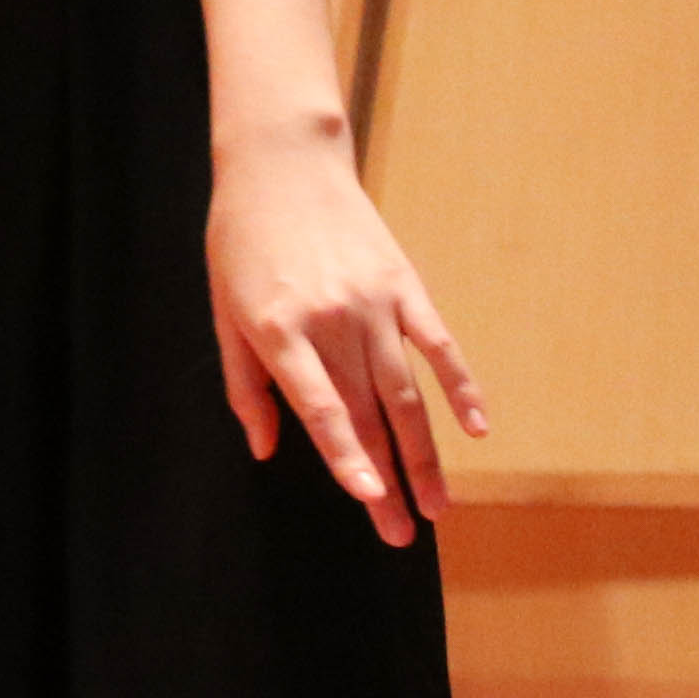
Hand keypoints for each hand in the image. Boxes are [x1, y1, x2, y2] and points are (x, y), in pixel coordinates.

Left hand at [206, 126, 489, 541]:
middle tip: (402, 533)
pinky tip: (476, 428)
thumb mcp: (223, 308)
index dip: (345, 455)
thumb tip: (265, 447)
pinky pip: (439, 346)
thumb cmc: (240, 241)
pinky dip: (461, 387)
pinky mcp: (404, 286)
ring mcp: (374, 303)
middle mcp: (332, 321)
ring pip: (407, 393)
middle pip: (368, 414)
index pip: (320, 407)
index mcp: (279, 329)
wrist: (282, 164)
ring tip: (437, 505)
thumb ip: (245, 383)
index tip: (367, 495)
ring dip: (425, 453)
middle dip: (388, 479)